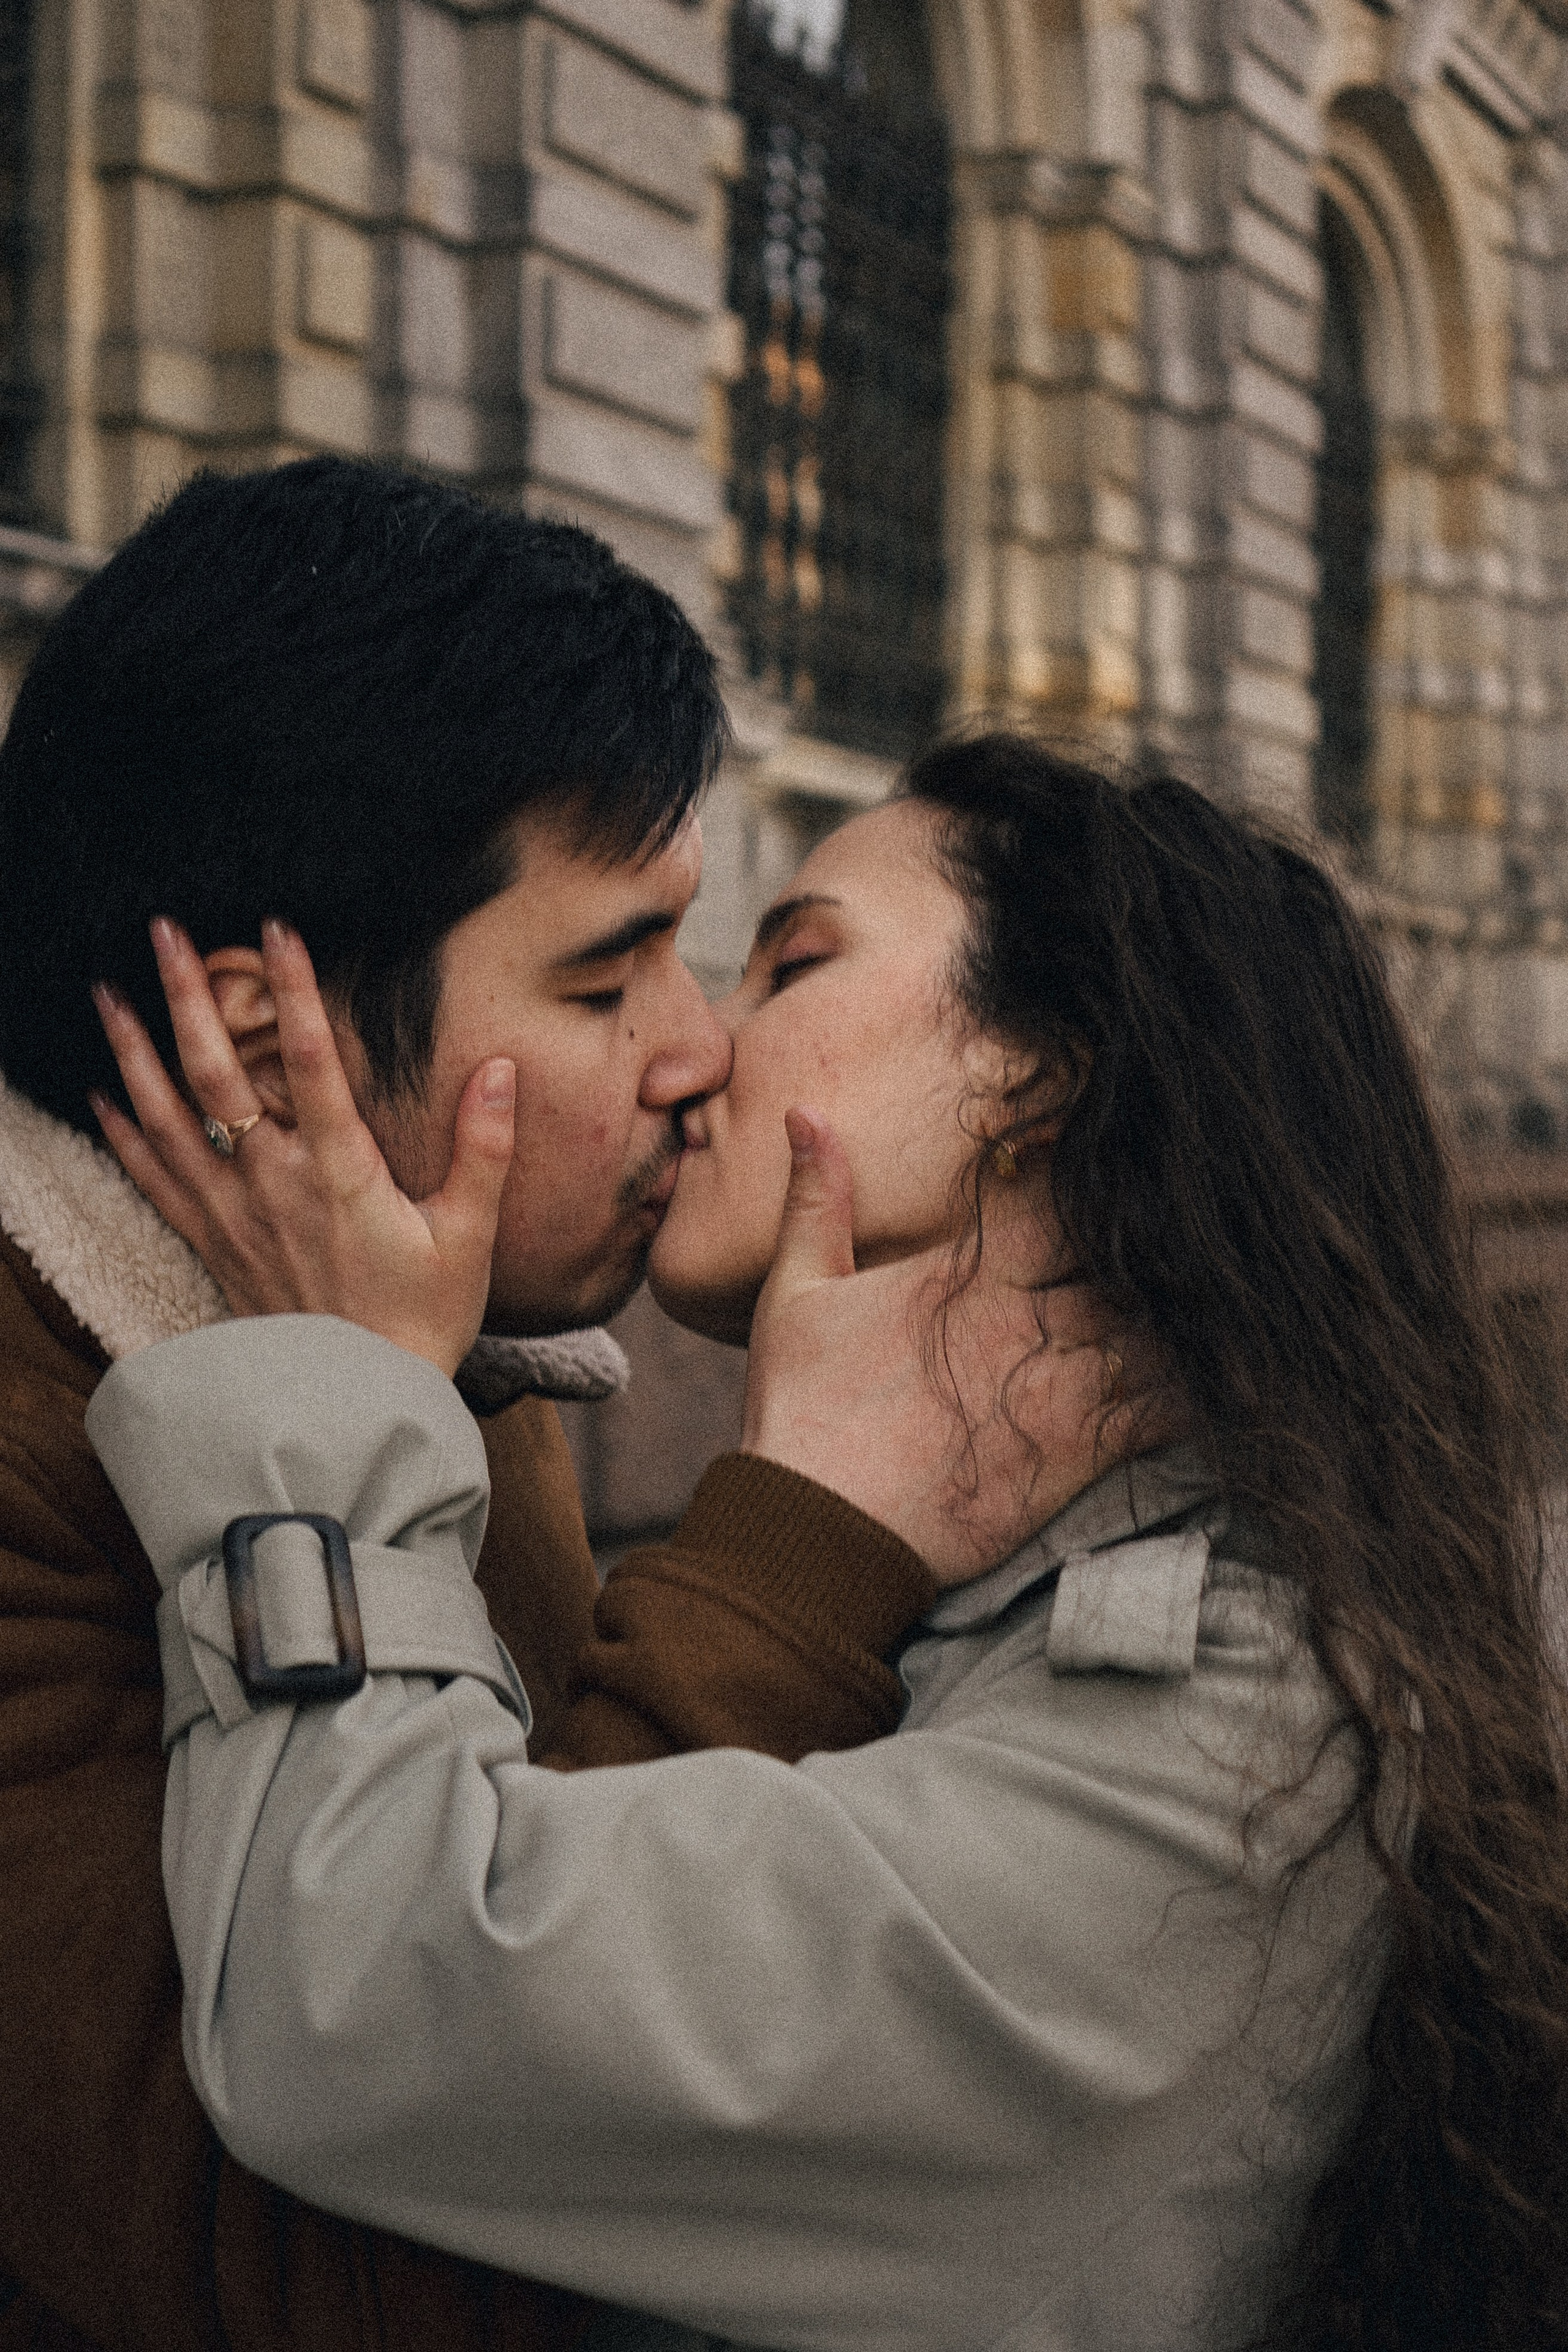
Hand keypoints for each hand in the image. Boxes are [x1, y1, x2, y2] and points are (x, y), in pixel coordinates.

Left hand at [91, 920, 514, 1378]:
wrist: (359, 1407)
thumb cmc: (424, 1322)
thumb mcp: (469, 1237)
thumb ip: (485, 1149)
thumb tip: (498, 1070)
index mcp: (341, 1176)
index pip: (315, 1063)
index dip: (295, 991)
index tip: (278, 928)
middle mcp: (275, 1186)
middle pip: (217, 1076)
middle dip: (188, 997)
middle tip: (163, 931)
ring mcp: (234, 1216)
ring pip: (169, 1119)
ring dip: (133, 1051)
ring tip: (105, 993)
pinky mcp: (213, 1246)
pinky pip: (154, 1180)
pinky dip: (123, 1134)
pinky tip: (102, 1095)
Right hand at [741, 1109, 1181, 1587]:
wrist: (817, 1533)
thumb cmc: (799, 1412)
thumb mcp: (794, 1294)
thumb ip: (816, 1201)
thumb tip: (803, 1112)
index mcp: (967, 1276)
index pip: (1054, 1194)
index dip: (1089, 1166)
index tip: (1111, 1148)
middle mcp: (1024, 1324)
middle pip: (1123, 1256)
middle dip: (1151, 1237)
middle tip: (1186, 1217)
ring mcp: (1058, 1391)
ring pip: (1157, 1326)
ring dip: (1183, 1304)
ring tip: (1213, 1284)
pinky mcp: (1079, 1456)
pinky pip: (1166, 1411)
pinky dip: (1198, 1384)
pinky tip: (1225, 1368)